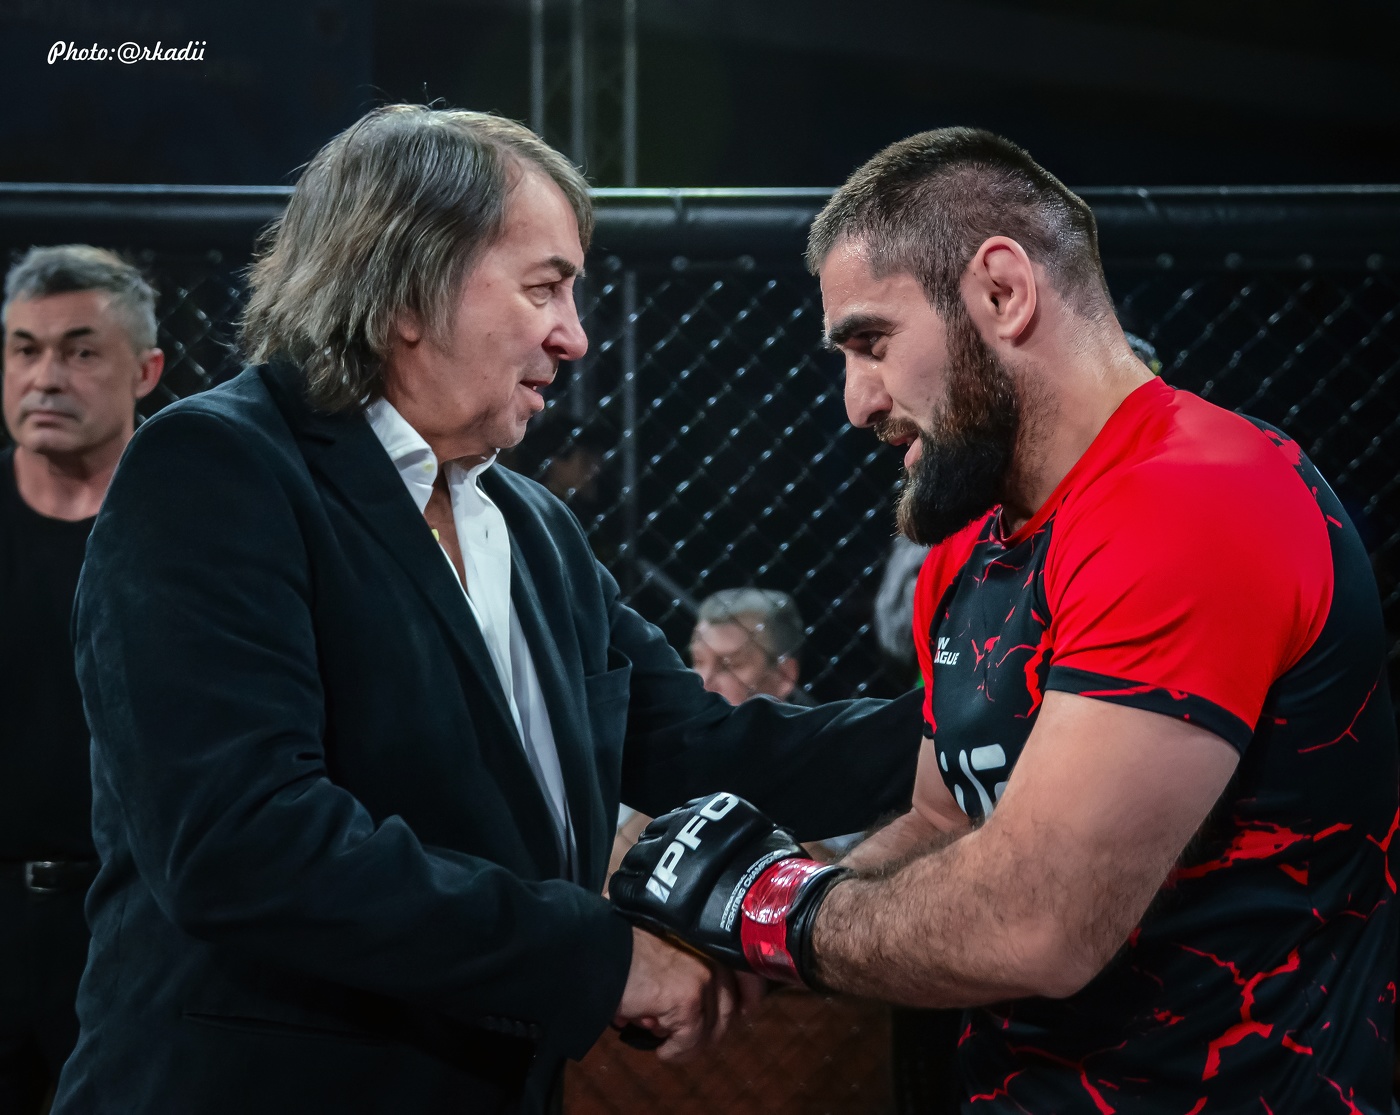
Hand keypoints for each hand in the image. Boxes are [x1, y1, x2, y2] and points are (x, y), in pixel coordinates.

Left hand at [609, 792, 849, 985]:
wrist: (771, 907)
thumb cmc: (780, 877)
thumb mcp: (765, 836)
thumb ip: (744, 834)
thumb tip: (751, 839)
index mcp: (710, 810)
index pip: (679, 818)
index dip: (675, 837)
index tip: (677, 851)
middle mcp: (683, 827)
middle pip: (653, 835)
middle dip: (655, 851)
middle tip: (660, 870)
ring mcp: (664, 857)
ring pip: (635, 857)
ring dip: (638, 870)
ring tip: (644, 885)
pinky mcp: (652, 890)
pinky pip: (624, 888)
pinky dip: (624, 893)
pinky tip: (627, 901)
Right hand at [614, 927, 739, 1060]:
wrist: (598, 951)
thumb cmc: (621, 953)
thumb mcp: (662, 956)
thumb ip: (682, 975)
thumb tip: (684, 1010)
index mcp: (706, 941)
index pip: (745, 970)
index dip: (749, 996)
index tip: (744, 1012)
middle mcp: (710, 957)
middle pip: (728, 1008)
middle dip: (712, 1031)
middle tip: (689, 1041)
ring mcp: (701, 978)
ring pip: (710, 1030)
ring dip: (690, 1044)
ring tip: (666, 1043)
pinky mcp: (687, 1000)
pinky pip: (691, 1041)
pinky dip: (676, 1052)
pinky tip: (661, 1051)